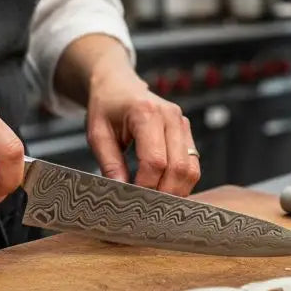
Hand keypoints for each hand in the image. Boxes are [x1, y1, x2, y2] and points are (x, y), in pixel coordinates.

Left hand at [84, 67, 200, 196]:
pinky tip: (164, 187)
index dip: (146, 185)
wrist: (118, 84)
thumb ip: (109, 163)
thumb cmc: (106, 106)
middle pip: (178, 167)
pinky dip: (181, 180)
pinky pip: (192, 162)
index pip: (155, 161)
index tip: (132, 197)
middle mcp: (170, 116)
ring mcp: (181, 122)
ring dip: (176, 190)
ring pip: (191, 168)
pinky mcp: (186, 130)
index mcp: (145, 113)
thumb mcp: (98, 134)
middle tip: (145, 205)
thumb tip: (121, 190)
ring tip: (156, 200)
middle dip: (163, 192)